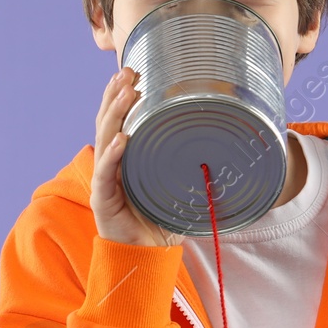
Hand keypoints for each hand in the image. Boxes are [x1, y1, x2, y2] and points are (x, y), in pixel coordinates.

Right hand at [91, 66, 183, 247]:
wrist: (148, 258)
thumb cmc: (161, 221)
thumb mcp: (176, 184)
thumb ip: (187, 163)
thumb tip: (225, 141)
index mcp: (124, 158)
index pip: (118, 119)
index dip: (121, 94)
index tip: (134, 70)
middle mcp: (110, 164)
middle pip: (106, 122)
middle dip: (114, 95)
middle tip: (127, 71)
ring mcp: (104, 181)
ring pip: (104, 140)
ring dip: (113, 115)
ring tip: (125, 93)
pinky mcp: (103, 200)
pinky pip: (106, 174)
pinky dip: (113, 155)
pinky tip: (121, 139)